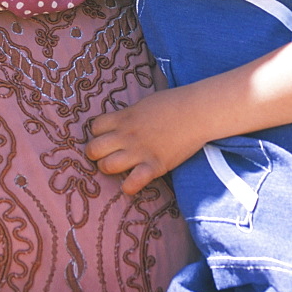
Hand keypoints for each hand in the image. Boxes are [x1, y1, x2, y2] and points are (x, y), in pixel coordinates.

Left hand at [86, 87, 202, 193]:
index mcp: (124, 117)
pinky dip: (129, 187)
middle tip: (109, 155)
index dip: (99, 133)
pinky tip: (134, 181)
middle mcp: (126, 135)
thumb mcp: (144, 104)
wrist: (198, 111)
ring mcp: (139, 151)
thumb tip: (120, 123)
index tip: (108, 137)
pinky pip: (131, 184)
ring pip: (106, 166)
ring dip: (110, 169)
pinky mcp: (154, 166)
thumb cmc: (174, 104)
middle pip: (93, 149)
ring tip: (121, 167)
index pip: (94, 127)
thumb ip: (129, 115)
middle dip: (97, 154)